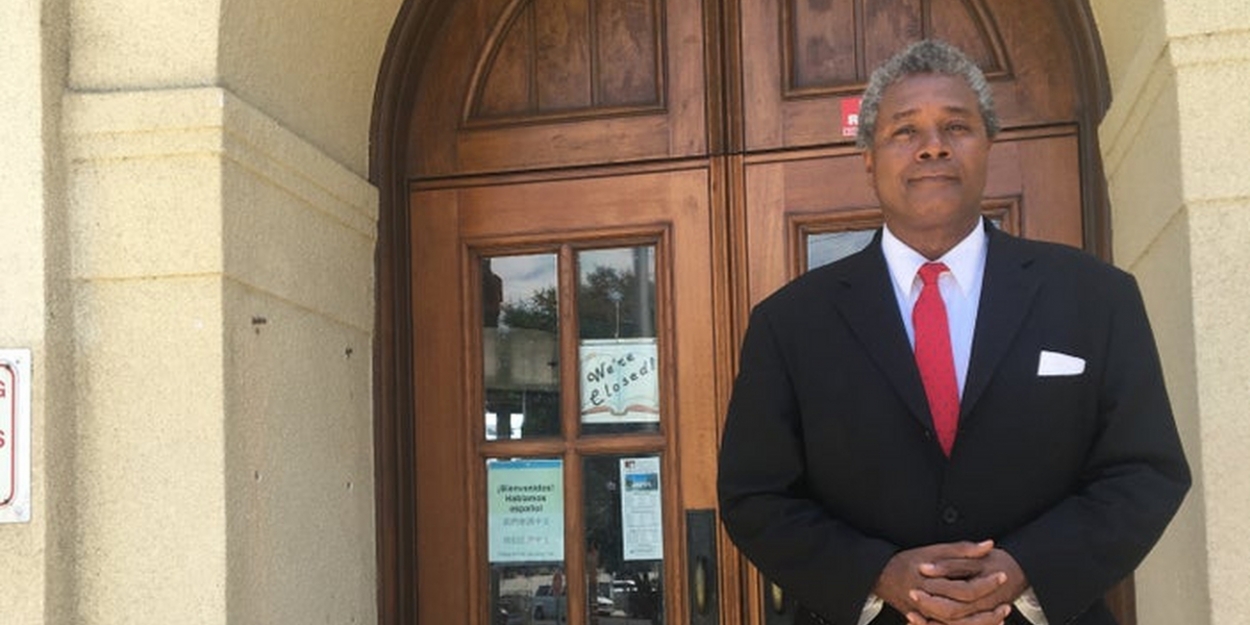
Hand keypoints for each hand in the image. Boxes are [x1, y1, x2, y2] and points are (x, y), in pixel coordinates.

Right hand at [874, 541, 1026, 624]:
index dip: (986, 584)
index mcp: (930, 582)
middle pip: (962, 614)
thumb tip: (989, 545)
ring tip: (1000, 617)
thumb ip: (962, 549)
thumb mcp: (933, 551)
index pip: (964, 589)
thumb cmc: (908, 561)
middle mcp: (926, 602)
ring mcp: (923, 615)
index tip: (1002, 576)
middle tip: (1007, 605)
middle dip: (987, 613)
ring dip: (980, 624)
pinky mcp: (923, 622)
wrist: (880, 576)